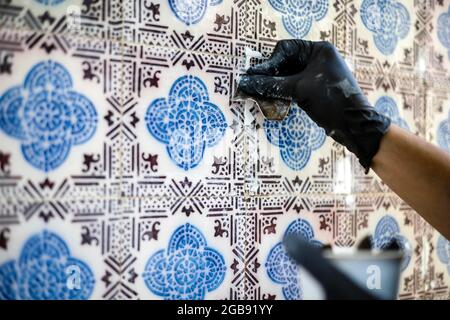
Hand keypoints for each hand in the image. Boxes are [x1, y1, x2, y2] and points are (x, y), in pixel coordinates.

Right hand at [238, 39, 390, 171]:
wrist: (354, 126)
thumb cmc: (331, 101)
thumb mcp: (299, 90)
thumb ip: (272, 85)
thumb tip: (246, 83)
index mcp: (318, 50)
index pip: (286, 49)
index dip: (270, 62)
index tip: (256, 77)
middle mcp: (318, 59)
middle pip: (285, 62)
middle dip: (270, 74)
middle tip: (252, 85)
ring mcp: (316, 75)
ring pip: (287, 76)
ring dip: (274, 85)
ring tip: (258, 93)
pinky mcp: (314, 90)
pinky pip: (292, 87)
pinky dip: (281, 93)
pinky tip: (270, 99)